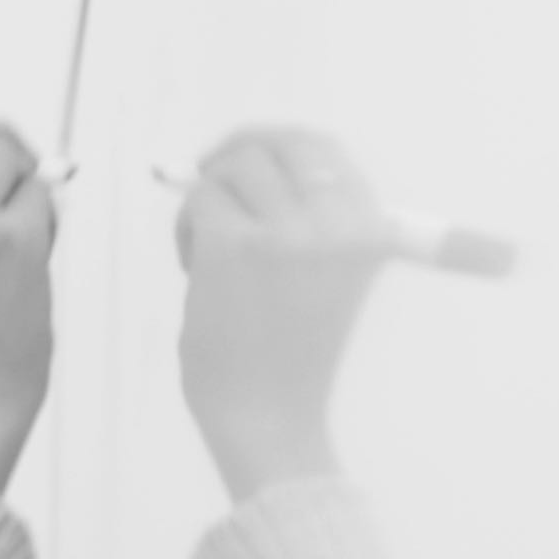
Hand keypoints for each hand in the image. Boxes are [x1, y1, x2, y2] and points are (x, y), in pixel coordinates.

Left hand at [175, 127, 391, 500]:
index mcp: (372, 230)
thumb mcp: (327, 275)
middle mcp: (339, 224)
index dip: (276, 142)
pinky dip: (186, 227)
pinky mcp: (234, 246)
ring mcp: (287, 233)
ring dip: (207, 202)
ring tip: (207, 254)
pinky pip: (199, 201)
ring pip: (232, 169)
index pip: (324, 149)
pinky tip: (193, 267)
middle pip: (276, 143)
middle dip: (233, 151)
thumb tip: (247, 153)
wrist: (268, 416)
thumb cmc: (290, 352)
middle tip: (205, 175)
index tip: (243, 153)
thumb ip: (308, 218)